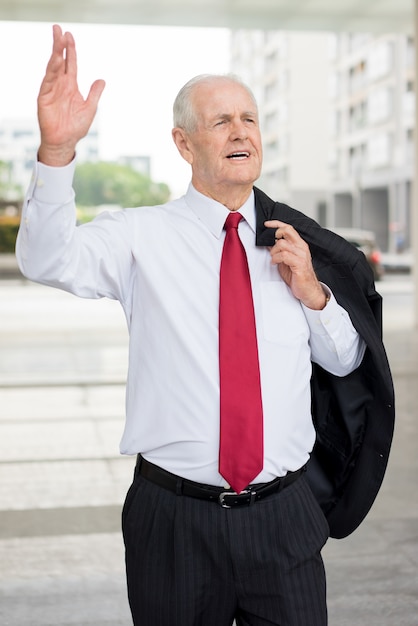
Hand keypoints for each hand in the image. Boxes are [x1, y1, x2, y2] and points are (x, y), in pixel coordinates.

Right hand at [37, 24, 105, 165]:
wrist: (65, 142)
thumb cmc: (76, 127)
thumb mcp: (90, 108)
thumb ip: (94, 93)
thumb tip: (102, 80)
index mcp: (71, 86)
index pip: (71, 64)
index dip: (71, 50)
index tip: (70, 35)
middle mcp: (60, 85)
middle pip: (60, 61)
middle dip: (60, 45)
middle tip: (59, 29)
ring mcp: (52, 90)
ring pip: (53, 68)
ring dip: (56, 53)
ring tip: (59, 40)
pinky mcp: (44, 97)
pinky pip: (48, 81)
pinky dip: (52, 70)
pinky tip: (56, 60)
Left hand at [264, 220, 326, 309]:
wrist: (308, 290)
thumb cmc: (297, 276)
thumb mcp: (285, 261)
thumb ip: (279, 251)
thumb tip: (268, 243)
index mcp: (299, 245)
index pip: (288, 228)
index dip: (276, 224)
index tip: (266, 224)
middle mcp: (301, 248)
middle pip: (287, 231)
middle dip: (275, 235)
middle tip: (270, 244)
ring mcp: (301, 255)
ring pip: (282, 244)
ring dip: (273, 251)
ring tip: (273, 259)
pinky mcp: (299, 264)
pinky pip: (284, 255)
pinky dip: (276, 258)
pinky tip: (275, 263)